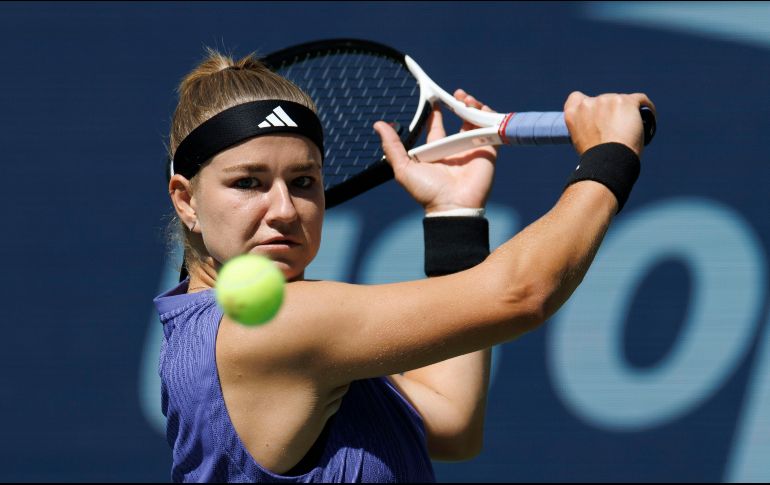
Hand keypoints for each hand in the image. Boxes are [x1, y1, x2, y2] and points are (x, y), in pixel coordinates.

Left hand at [374, 90, 497, 213]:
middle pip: (459, 120)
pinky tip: (480, 108)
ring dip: (473, 106)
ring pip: (476, 121)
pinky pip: (491, 130)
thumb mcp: (403, 168)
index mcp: (436, 152)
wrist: (452, 206)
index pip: (437, 128)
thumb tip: (379, 125)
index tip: (434, 100)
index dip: (436, 114)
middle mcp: (455, 149)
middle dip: (460, 104)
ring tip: (467, 98)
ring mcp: (472, 148)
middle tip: (457, 94)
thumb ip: (392, 146)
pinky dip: (489, 116)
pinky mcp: (488, 151)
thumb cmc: (427, 191)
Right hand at [564, 91, 655, 156]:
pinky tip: (648, 118)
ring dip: (628, 112)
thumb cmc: (596, 158)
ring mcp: (608, 100)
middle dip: (611, 112)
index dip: (588, 106)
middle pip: (604, 101)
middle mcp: (588, 103)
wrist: (608, 161)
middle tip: (618, 131)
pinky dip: (646, 108)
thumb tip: (602, 126)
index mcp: (573, 112)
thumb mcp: (582, 140)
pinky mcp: (626, 101)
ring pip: (622, 102)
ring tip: (634, 130)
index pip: (577, 98)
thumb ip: (587, 126)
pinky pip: (640, 100)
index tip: (596, 115)